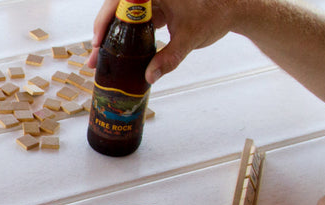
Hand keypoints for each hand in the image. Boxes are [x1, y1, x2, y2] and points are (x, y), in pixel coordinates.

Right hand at [89, 0, 239, 83]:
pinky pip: (131, 23)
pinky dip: (121, 38)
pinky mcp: (153, 12)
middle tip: (94, 55)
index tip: (99, 38)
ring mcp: (150, 3)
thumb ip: (169, 58)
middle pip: (115, 9)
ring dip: (108, 37)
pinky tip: (114, 55)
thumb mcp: (189, 38)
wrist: (230, 12)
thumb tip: (149, 76)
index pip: (121, 1)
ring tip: (98, 58)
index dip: (105, 18)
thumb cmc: (214, 15)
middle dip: (102, 32)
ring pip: (120, 17)